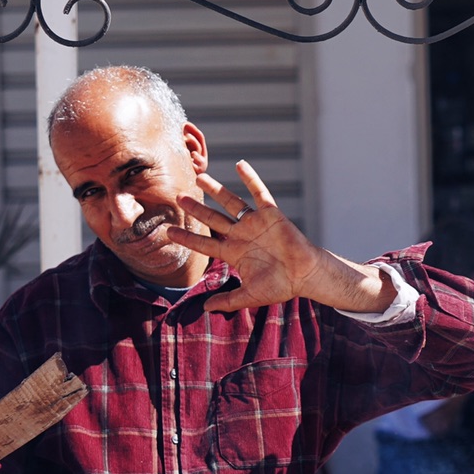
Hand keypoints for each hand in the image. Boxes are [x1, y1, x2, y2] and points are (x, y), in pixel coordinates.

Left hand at [161, 161, 395, 314]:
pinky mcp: (271, 215)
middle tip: (178, 197)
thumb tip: (204, 309)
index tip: (168, 231)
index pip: (205, 244)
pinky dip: (250, 179)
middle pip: (213, 219)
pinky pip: (259, 193)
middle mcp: (241, 235)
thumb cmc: (280, 286)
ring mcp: (255, 223)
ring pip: (231, 203)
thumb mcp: (249, 296)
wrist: (305, 276)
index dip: (187, 238)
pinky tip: (240, 164)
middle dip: (196, 209)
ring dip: (216, 191)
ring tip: (200, 177)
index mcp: (233, 253)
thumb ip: (228, 301)